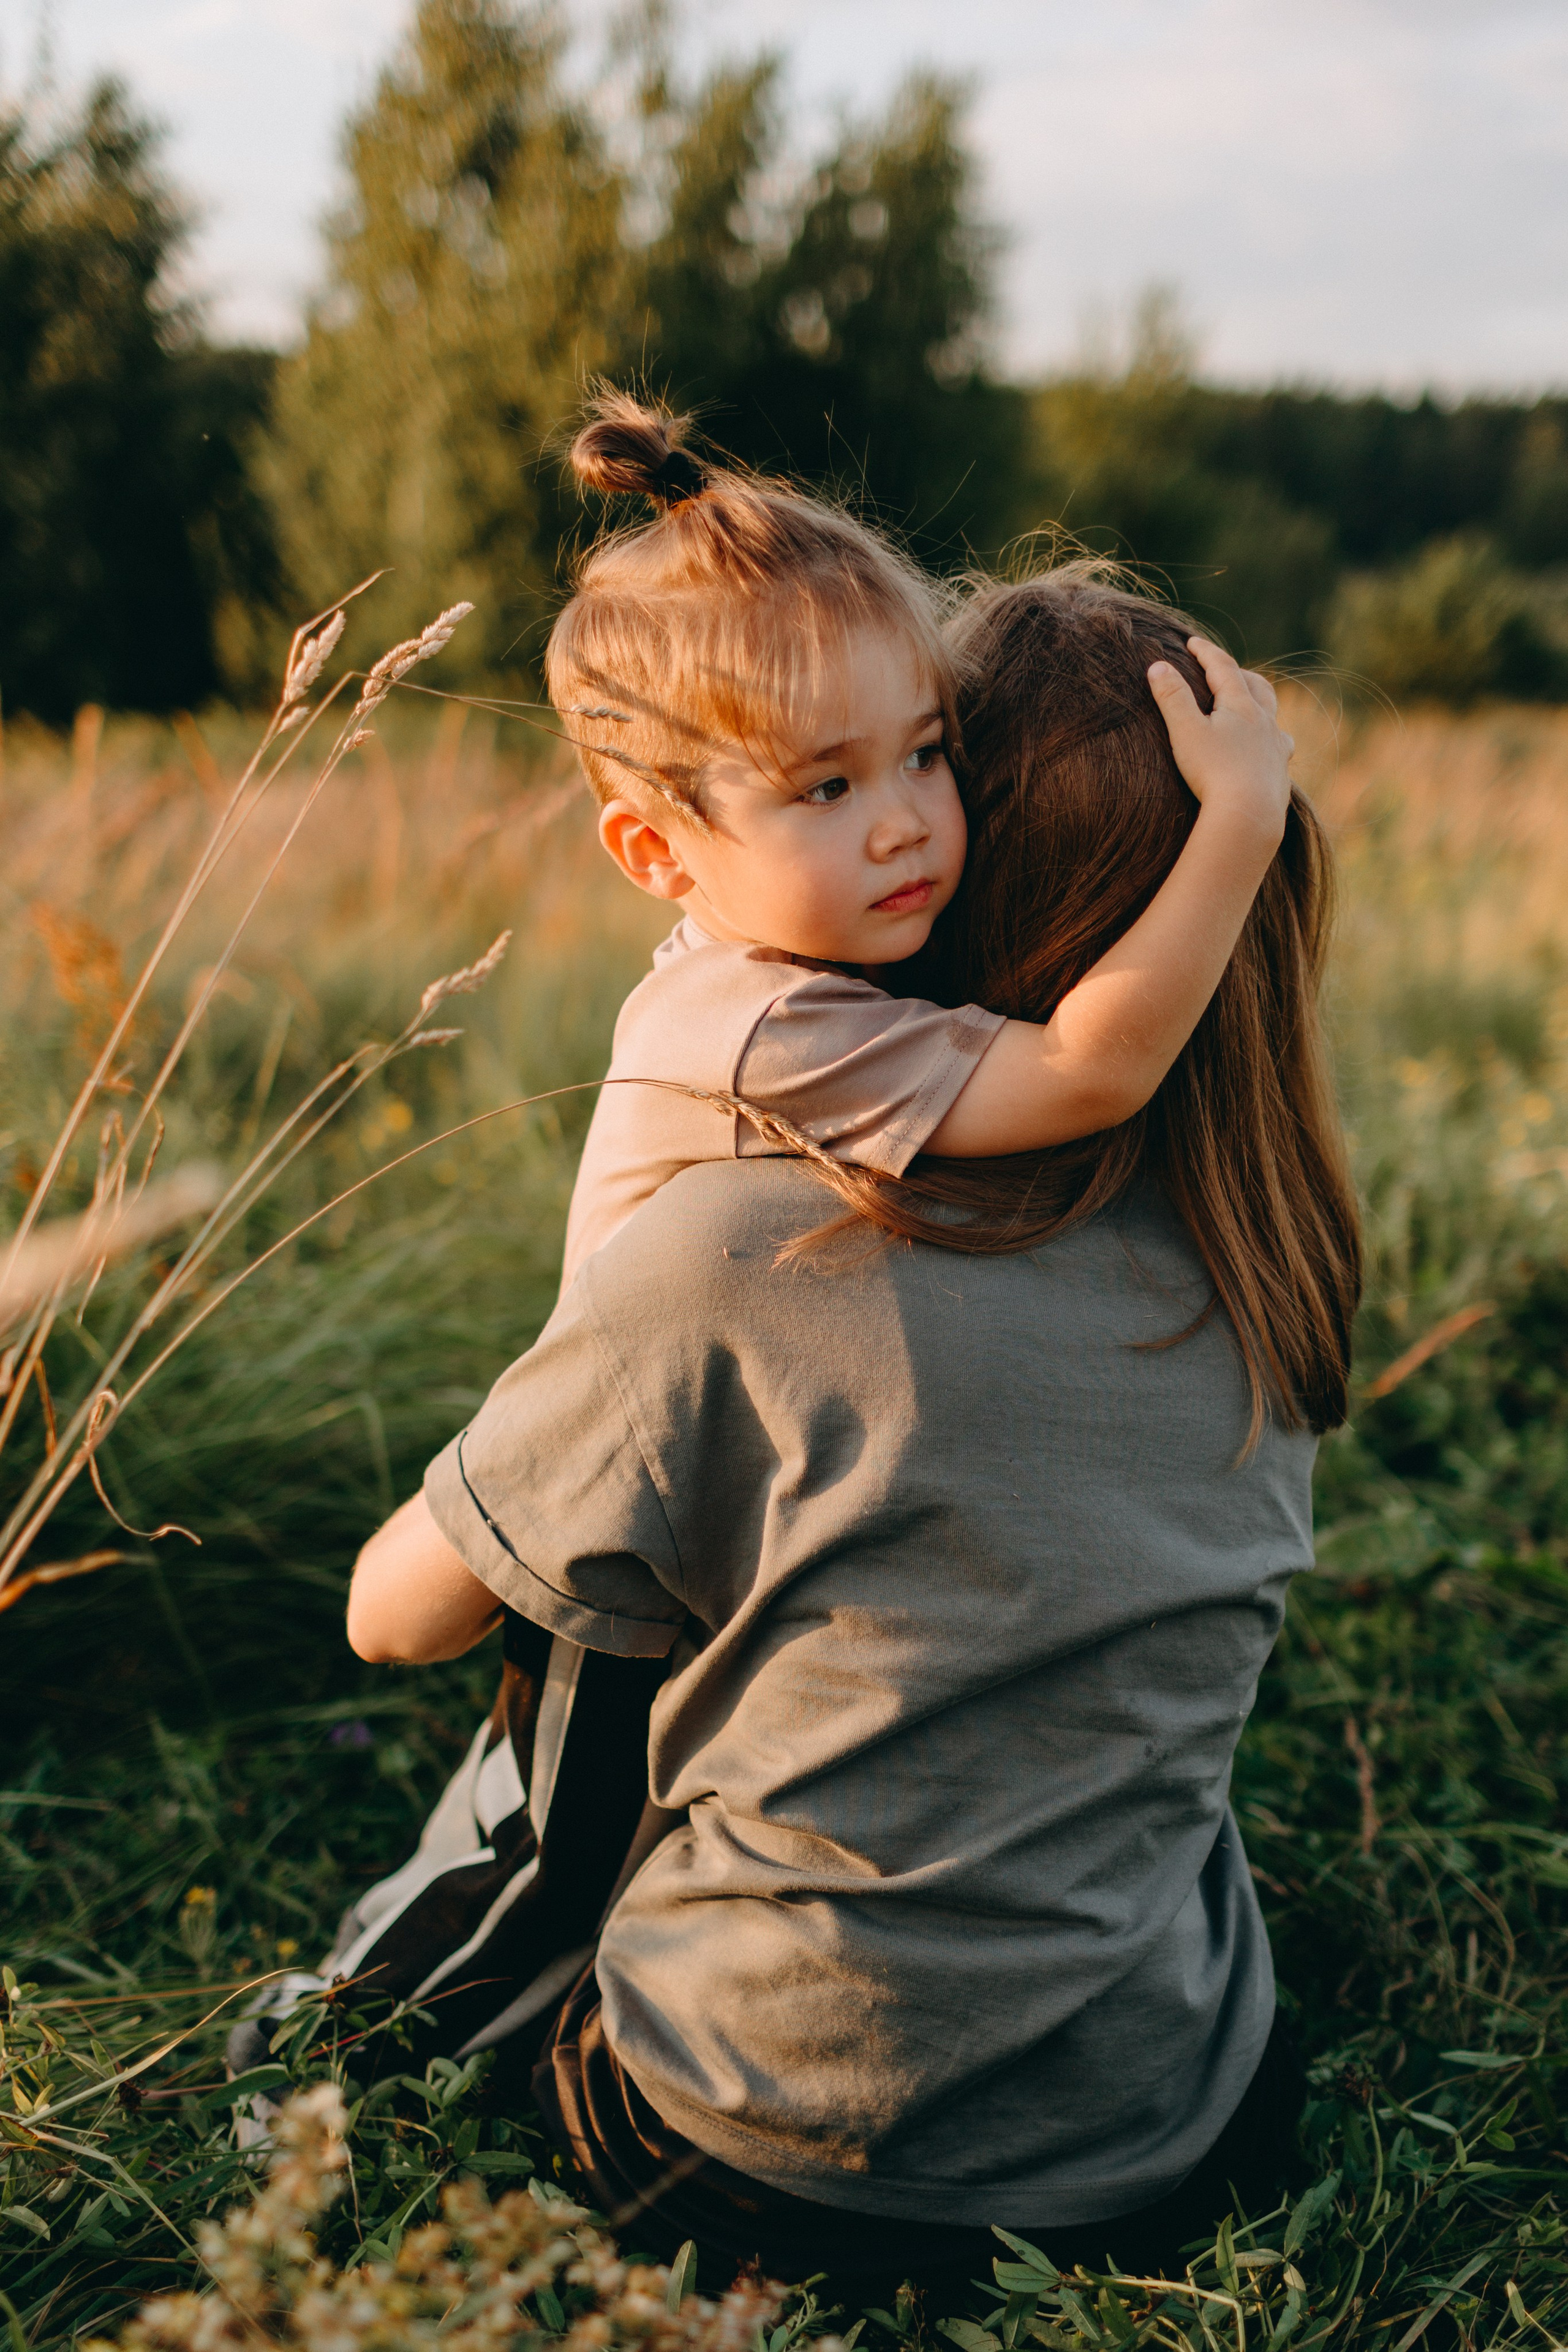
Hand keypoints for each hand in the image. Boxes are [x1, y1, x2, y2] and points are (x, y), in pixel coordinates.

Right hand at [1147, 635, 1292, 845]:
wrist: (1249, 816)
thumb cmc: (1214, 773)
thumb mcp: (1185, 732)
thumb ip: (1171, 697)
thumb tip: (1157, 665)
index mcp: (1240, 705)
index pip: (1223, 667)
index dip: (1205, 652)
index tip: (1192, 642)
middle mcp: (1264, 721)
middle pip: (1256, 686)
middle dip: (1238, 673)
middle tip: (1223, 670)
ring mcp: (1276, 747)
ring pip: (1272, 716)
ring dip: (1260, 704)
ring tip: (1250, 707)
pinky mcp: (1280, 773)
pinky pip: (1279, 748)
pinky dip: (1269, 741)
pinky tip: (1264, 751)